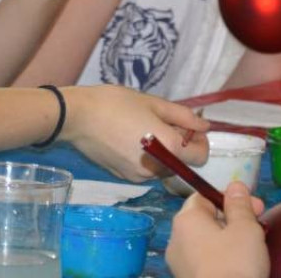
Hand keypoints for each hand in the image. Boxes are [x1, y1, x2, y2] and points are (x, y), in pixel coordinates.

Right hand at [61, 85, 208, 181]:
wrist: (76, 117)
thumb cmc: (115, 104)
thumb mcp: (152, 103)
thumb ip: (183, 116)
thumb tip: (205, 126)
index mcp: (169, 148)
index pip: (201, 156)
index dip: (199, 141)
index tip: (186, 126)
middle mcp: (157, 169)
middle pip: (181, 162)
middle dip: (178, 145)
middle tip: (160, 122)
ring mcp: (139, 176)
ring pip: (163, 167)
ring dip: (162, 153)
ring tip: (141, 130)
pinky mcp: (124, 177)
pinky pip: (144, 170)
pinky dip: (144, 158)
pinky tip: (128, 140)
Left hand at [166, 183, 268, 277]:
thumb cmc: (236, 264)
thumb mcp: (245, 229)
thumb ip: (240, 205)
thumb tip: (235, 185)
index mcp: (186, 219)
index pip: (204, 197)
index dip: (230, 199)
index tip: (256, 207)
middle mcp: (175, 238)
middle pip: (204, 219)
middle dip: (232, 220)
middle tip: (259, 227)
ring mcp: (178, 263)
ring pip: (205, 242)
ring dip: (227, 240)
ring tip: (252, 248)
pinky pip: (204, 261)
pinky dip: (221, 259)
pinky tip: (239, 267)